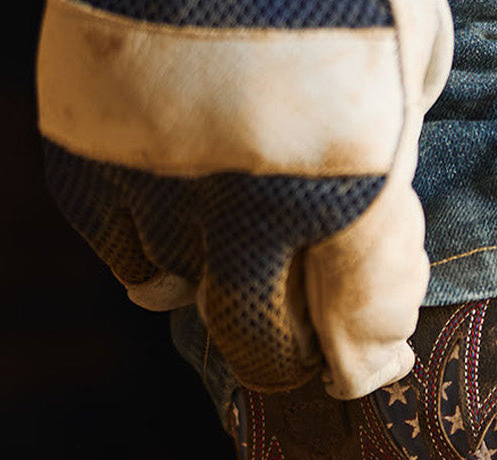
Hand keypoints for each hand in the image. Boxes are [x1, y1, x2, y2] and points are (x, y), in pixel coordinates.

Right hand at [36, 0, 452, 397]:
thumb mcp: (409, 64)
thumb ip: (391, 160)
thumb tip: (378, 228)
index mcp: (350, 187)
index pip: (358, 334)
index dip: (372, 356)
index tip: (379, 358)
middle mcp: (249, 203)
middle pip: (260, 342)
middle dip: (293, 354)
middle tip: (307, 342)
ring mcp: (159, 177)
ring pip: (184, 298)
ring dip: (220, 298)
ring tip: (244, 274)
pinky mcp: (87, 143)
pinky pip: (115, 245)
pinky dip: (147, 258)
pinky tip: (175, 247)